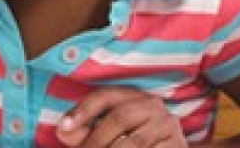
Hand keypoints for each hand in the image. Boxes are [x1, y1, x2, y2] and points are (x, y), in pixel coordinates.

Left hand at [55, 87, 186, 147]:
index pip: (106, 96)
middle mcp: (153, 105)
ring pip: (132, 142)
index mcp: (133, 96)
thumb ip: (84, 131)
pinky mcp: (176, 145)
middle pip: (119, 118)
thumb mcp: (107, 133)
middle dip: (95, 140)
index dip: (83, 110)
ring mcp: (167, 125)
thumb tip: (64, 130)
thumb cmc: (130, 142)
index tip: (64, 128)